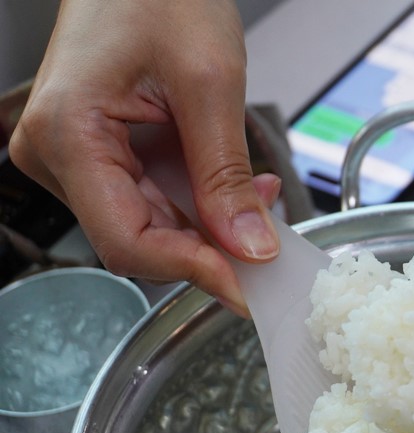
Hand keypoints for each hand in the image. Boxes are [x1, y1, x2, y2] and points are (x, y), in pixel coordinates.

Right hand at [9, 0, 278, 315]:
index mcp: (68, 133)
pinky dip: (202, 203)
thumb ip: (226, 175)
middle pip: (140, 239)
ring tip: (262, 203)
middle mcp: (57, 152)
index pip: (127, 241)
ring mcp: (75, 154)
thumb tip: (250, 247)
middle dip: (212, 250)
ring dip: (214, 227)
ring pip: (152, 225)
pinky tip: (240, 191)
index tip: (249, 285)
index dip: (193, 270)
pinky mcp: (99, 152)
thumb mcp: (210, 83)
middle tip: (273, 250)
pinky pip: (153, 198)